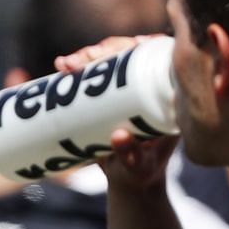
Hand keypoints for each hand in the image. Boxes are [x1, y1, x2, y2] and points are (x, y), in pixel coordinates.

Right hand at [54, 33, 179, 194]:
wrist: (130, 181)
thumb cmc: (142, 174)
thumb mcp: (139, 167)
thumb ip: (132, 156)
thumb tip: (118, 136)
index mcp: (168, 96)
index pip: (158, 60)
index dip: (141, 47)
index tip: (122, 47)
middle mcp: (150, 87)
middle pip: (130, 56)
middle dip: (103, 52)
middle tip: (79, 62)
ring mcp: (128, 91)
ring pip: (110, 62)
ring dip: (87, 57)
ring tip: (64, 65)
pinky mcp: (110, 97)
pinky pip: (95, 76)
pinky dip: (78, 68)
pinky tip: (61, 65)